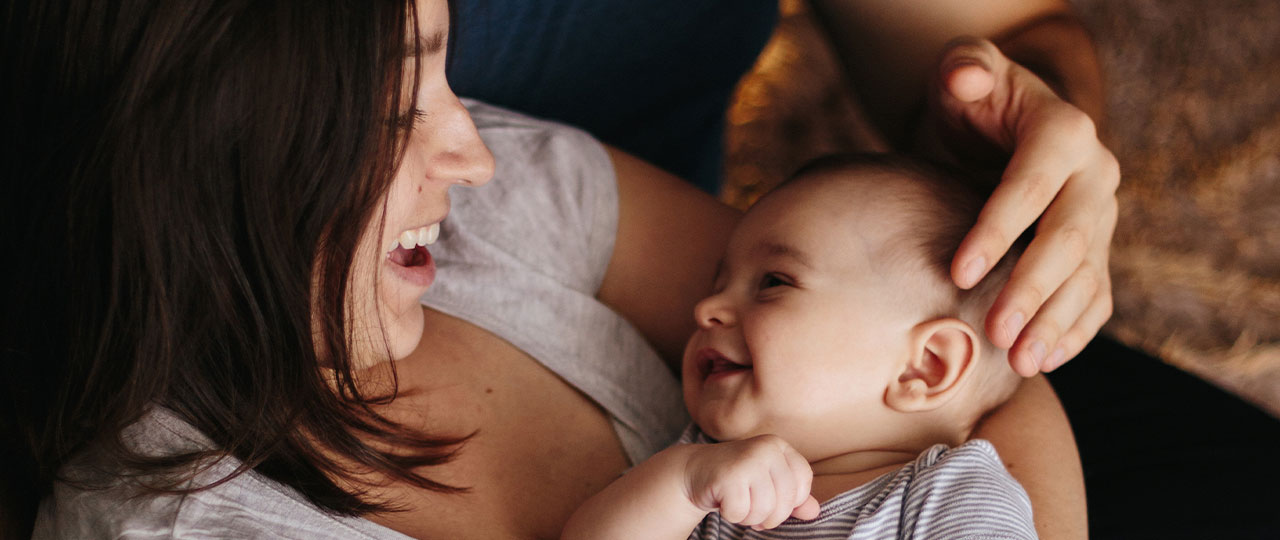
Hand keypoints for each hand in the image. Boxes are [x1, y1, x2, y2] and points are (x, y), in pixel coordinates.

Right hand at [683, 435, 820, 529]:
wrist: (695, 471)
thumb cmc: (737, 480)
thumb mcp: (768, 485)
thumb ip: (793, 498)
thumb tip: (814, 511)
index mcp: (780, 447)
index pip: (803, 485)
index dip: (790, 502)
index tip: (773, 503)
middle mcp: (767, 448)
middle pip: (786, 501)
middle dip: (770, 516)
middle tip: (752, 511)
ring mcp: (749, 459)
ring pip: (765, 509)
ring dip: (749, 517)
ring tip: (737, 504)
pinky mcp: (729, 474)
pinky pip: (741, 511)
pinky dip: (732, 515)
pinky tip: (724, 501)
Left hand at [927, 37, 1119, 376]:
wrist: (1005, 122)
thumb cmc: (975, 99)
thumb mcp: (965, 73)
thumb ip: (963, 69)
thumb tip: (966, 80)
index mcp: (1064, 132)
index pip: (1031, 185)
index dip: (997, 229)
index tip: (958, 273)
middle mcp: (1095, 176)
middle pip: (1068, 238)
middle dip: (1033, 288)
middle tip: (997, 333)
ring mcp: (1101, 217)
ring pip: (1088, 275)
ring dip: (1056, 322)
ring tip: (1021, 362)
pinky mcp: (1097, 249)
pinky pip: (1097, 296)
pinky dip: (1075, 331)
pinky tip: (1045, 361)